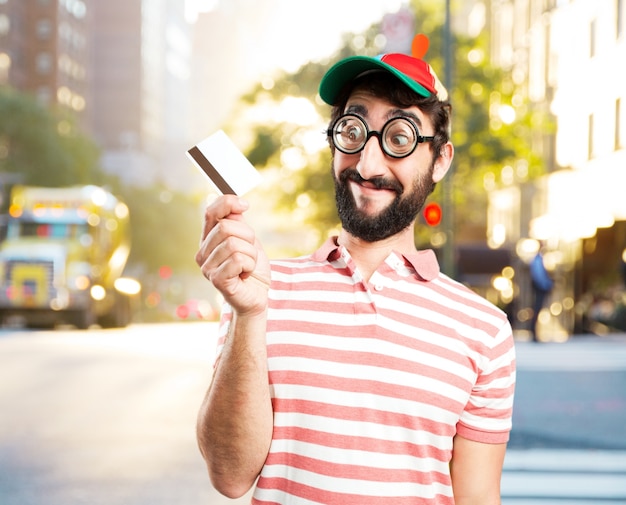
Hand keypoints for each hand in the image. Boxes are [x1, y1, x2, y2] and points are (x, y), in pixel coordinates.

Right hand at [195, 195, 269, 315]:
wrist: (256, 296)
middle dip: (248, 237)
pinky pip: (238, 260)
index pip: (211, 212)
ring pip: (234, 244)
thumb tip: (235, 202)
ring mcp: (207, 267)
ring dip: (251, 255)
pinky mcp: (216, 280)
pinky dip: (249, 266)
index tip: (245, 205)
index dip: (228, 203)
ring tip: (247, 267)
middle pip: (226, 227)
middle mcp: (202, 253)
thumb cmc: (251, 269)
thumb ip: (238, 222)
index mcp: (208, 240)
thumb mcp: (247, 240)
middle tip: (250, 254)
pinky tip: (245, 275)